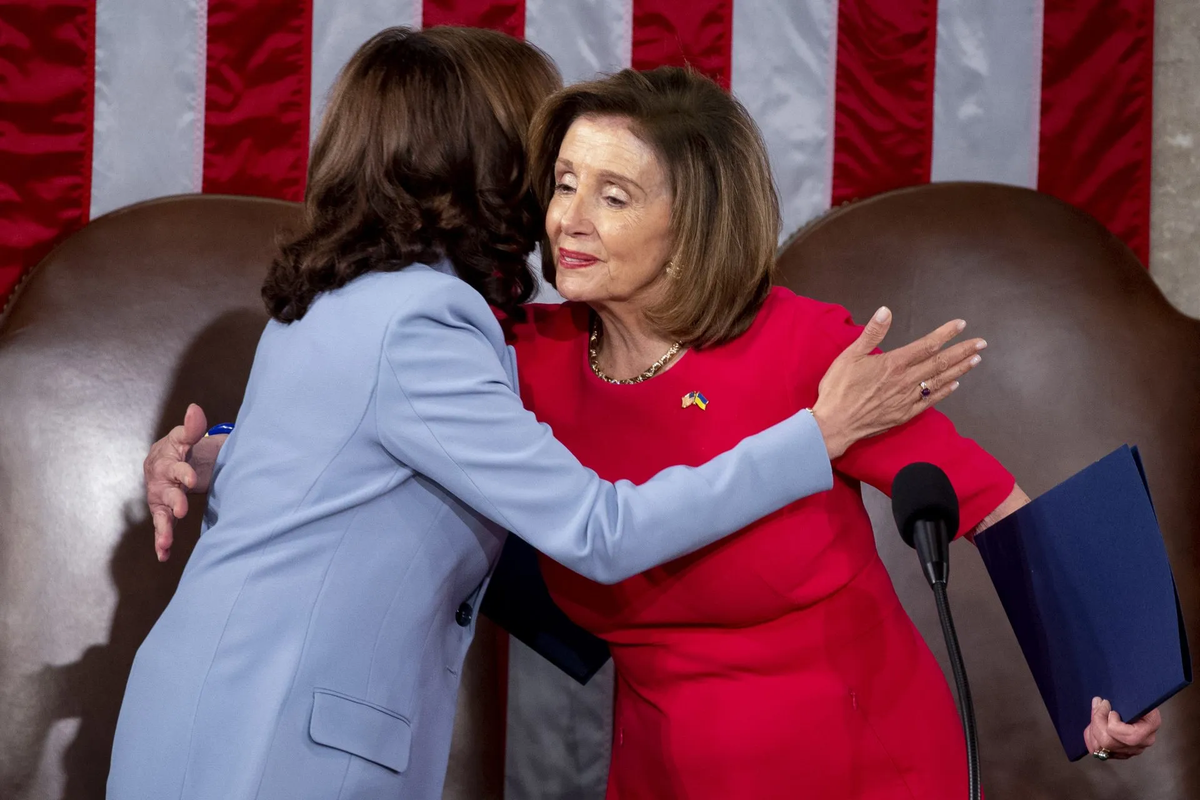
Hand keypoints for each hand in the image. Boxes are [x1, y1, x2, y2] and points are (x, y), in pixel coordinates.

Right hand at [145, 403, 215, 561]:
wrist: (164, 460)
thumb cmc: (178, 448)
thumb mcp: (184, 437)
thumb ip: (191, 428)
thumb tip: (195, 409)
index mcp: (166, 462)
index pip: (175, 467)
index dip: (183, 472)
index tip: (191, 478)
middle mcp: (160, 482)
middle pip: (167, 493)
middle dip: (174, 501)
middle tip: (181, 509)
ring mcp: (160, 498)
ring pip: (161, 514)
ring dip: (163, 528)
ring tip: (166, 542)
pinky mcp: (161, 511)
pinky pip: (160, 527)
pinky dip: (161, 541)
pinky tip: (163, 555)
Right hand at [812, 307, 985, 458]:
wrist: (835, 424)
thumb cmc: (838, 388)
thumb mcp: (850, 355)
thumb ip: (872, 333)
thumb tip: (886, 311)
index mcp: (893, 363)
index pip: (926, 345)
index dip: (946, 334)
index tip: (961, 324)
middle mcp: (906, 380)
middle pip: (940, 362)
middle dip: (962, 351)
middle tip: (981, 342)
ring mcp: (908, 398)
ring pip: (939, 380)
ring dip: (959, 369)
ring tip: (976, 359)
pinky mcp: (905, 414)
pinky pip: (930, 400)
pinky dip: (944, 391)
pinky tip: (955, 384)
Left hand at [1083, 697, 1160, 759]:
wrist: (1136, 701)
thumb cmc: (1135, 696)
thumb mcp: (1133, 693)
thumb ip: (1123, 698)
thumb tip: (1102, 702)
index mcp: (1151, 725)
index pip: (1131, 737)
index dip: (1115, 726)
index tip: (1111, 711)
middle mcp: (1143, 741)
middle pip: (1111, 743)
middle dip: (1098, 723)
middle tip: (1098, 706)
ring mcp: (1131, 749)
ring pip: (1102, 748)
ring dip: (1093, 730)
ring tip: (1095, 714)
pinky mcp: (1120, 751)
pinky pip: (1098, 751)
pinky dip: (1091, 738)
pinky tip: (1092, 726)